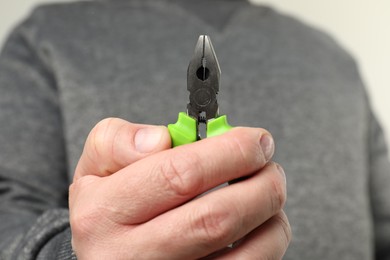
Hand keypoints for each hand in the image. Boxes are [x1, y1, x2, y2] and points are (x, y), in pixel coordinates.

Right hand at [69, 118, 290, 258]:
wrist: (102, 258)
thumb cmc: (106, 209)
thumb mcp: (94, 168)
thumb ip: (117, 142)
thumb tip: (162, 139)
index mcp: (104, 214)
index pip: (180, 176)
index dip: (230, 152)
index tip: (256, 140)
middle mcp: (132, 258)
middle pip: (216, 219)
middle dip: (260, 185)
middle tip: (271, 165)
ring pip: (243, 256)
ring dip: (270, 217)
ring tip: (268, 192)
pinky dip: (267, 244)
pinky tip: (260, 224)